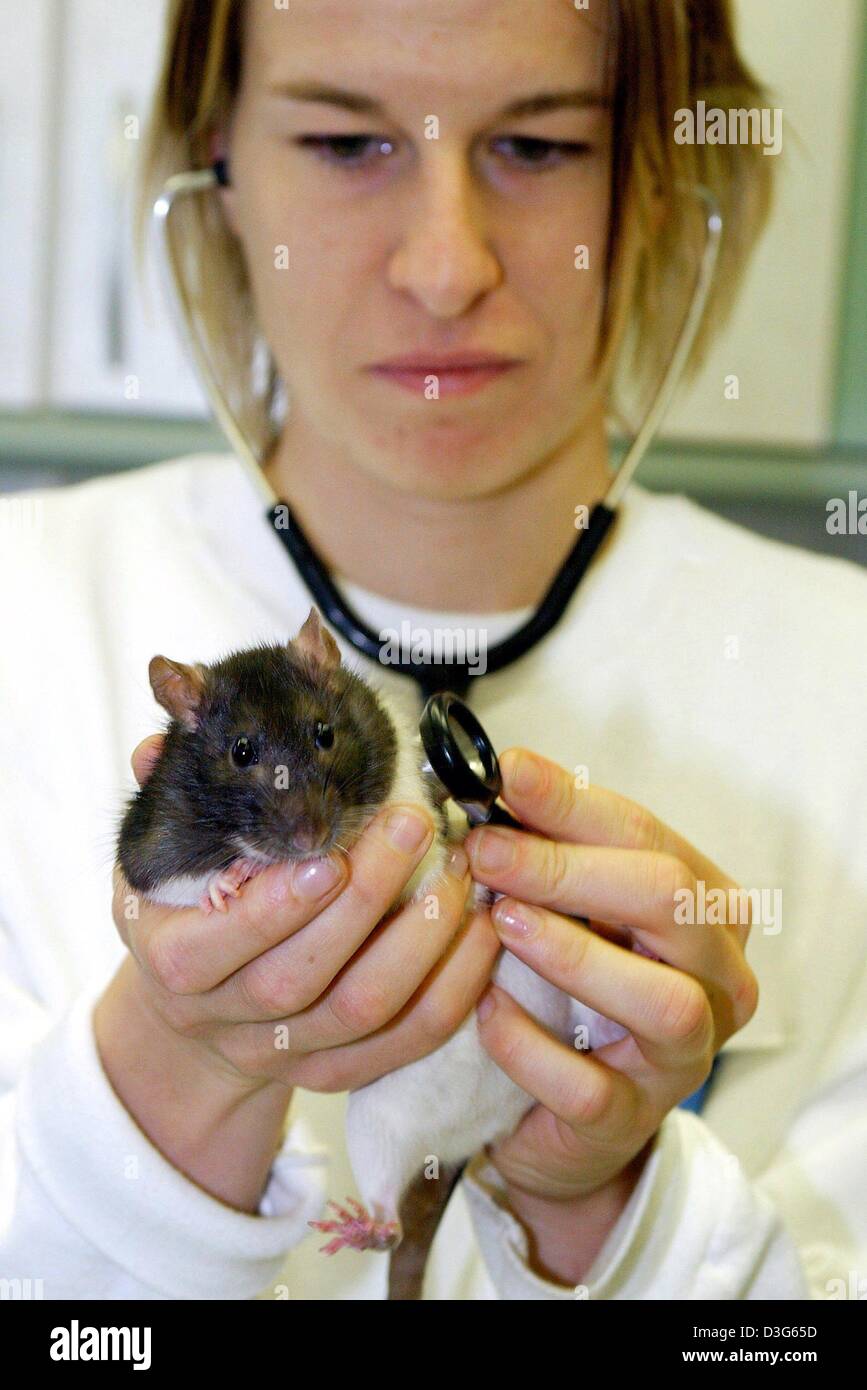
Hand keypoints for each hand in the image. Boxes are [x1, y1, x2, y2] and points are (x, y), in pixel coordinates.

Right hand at [111, 735, 497, 1096]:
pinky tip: (481, 926)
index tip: (326, 854)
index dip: (275, 906)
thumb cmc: (188, 910)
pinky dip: (455, 985)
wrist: (197, 1013)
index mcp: (172, 961)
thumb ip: (167, 802)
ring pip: (363, 1011)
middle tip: (412, 824)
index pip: (217, 946)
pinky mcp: (340, 1072)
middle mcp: (224, 1019)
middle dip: (365, 899)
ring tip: (457, 868)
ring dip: (421, 938)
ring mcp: (285, 1056)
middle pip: (299, 979)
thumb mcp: (160, 856)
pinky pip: (409, 1038)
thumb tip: (160, 749)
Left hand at [463, 747, 757, 1281]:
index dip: (572, 802)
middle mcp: (718, 977)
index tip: (504, 774)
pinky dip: (531, 1045)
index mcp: (705, 906)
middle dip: (569, 868)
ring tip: (501, 921)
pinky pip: (591, 1086)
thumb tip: (501, 776)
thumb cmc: (569, 984)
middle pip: (670, 901)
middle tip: (486, 849)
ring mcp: (685, 1056)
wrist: (561, 1109)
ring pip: (663, 1001)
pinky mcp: (633, 1120)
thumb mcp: (567, 903)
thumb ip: (548, 845)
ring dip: (574, 953)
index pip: (647, 835)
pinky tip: (486, 1011)